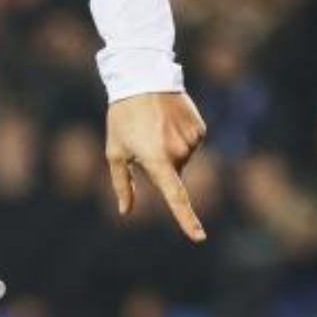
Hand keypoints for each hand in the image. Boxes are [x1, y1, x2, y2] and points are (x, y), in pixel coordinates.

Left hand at [105, 91, 207, 241]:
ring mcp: (193, 141)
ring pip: (182, 159)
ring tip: (155, 126)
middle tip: (144, 140)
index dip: (186, 219)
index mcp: (158, 161)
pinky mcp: (201, 129)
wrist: (143, 78)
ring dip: (169, 149)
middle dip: (159, 165)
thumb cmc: (123, 118)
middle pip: (172, 174)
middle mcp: (180, 153)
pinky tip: (168, 120)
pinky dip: (180, 137)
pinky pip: (190, 143)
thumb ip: (123, 184)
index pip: (175, 197)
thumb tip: (125, 211)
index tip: (199, 237)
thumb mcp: (115, 151)